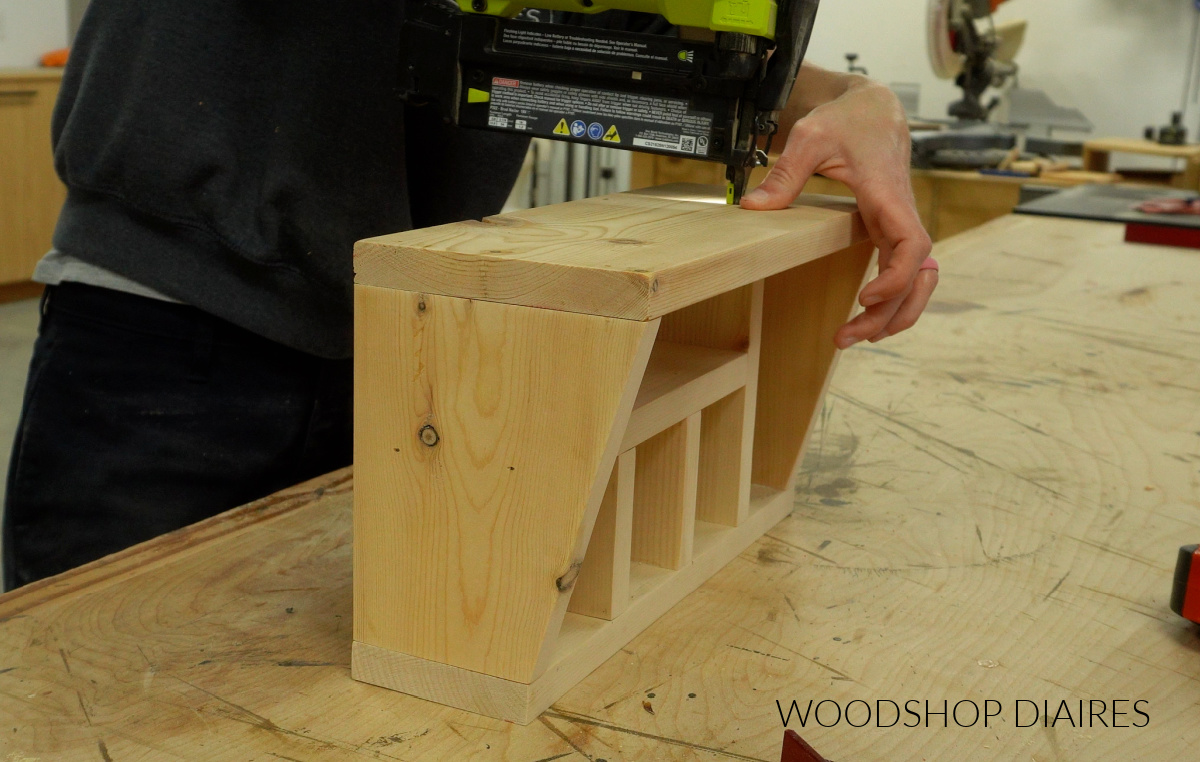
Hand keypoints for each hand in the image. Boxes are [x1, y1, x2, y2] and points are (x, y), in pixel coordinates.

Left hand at [741, 75, 935, 348]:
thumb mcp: (810, 137)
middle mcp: (901, 214)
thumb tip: (753, 207)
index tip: (867, 296)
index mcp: (887, 194)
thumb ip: (785, 174)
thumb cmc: (846, 119)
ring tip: (855, 336)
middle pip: (917, 274)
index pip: (913, 244)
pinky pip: (903, 271)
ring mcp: (898, 224)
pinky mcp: (890, 230)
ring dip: (895, 313)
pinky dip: (893, 298)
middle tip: (849, 337)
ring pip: (916, 279)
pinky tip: (867, 317)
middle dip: (891, 312)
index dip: (896, 277)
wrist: (872, 107)